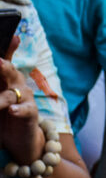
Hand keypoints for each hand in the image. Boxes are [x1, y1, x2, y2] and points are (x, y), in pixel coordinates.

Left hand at [0, 37, 43, 164]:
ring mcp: (25, 98)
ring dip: (1, 97)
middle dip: (3, 66)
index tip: (11, 38)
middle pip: (10, 72)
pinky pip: (25, 110)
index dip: (7, 50)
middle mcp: (16, 85)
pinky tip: (12, 111)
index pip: (4, 61)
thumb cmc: (3, 115)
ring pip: (14, 92)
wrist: (20, 139)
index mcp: (5, 78)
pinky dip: (19, 110)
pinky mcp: (30, 114)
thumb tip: (4, 53)